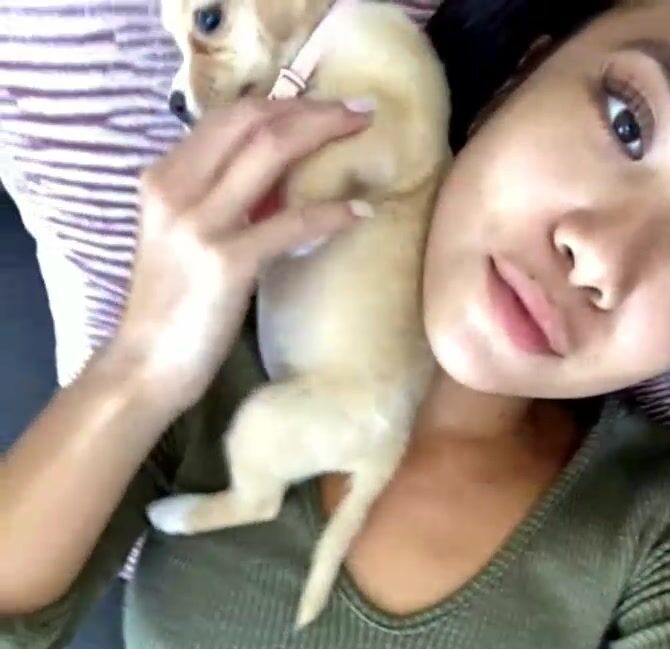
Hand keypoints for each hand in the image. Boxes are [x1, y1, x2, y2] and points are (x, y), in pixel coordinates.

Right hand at [109, 96, 372, 413]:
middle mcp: (176, 188)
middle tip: (357, 109)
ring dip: (324, 134)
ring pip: (270, 153)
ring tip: (364, 132)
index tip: (321, 104)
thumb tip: (278, 179)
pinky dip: (331, 212)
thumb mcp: (184, 239)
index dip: (281, 102)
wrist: (146, 366)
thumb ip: (218, 202)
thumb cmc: (171, 309)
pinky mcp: (226, 261)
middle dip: (310, 107)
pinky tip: (360, 211)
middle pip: (252, 122)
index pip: (227, 117)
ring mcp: (199, 223)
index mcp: (163, 178)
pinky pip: (291, 223)